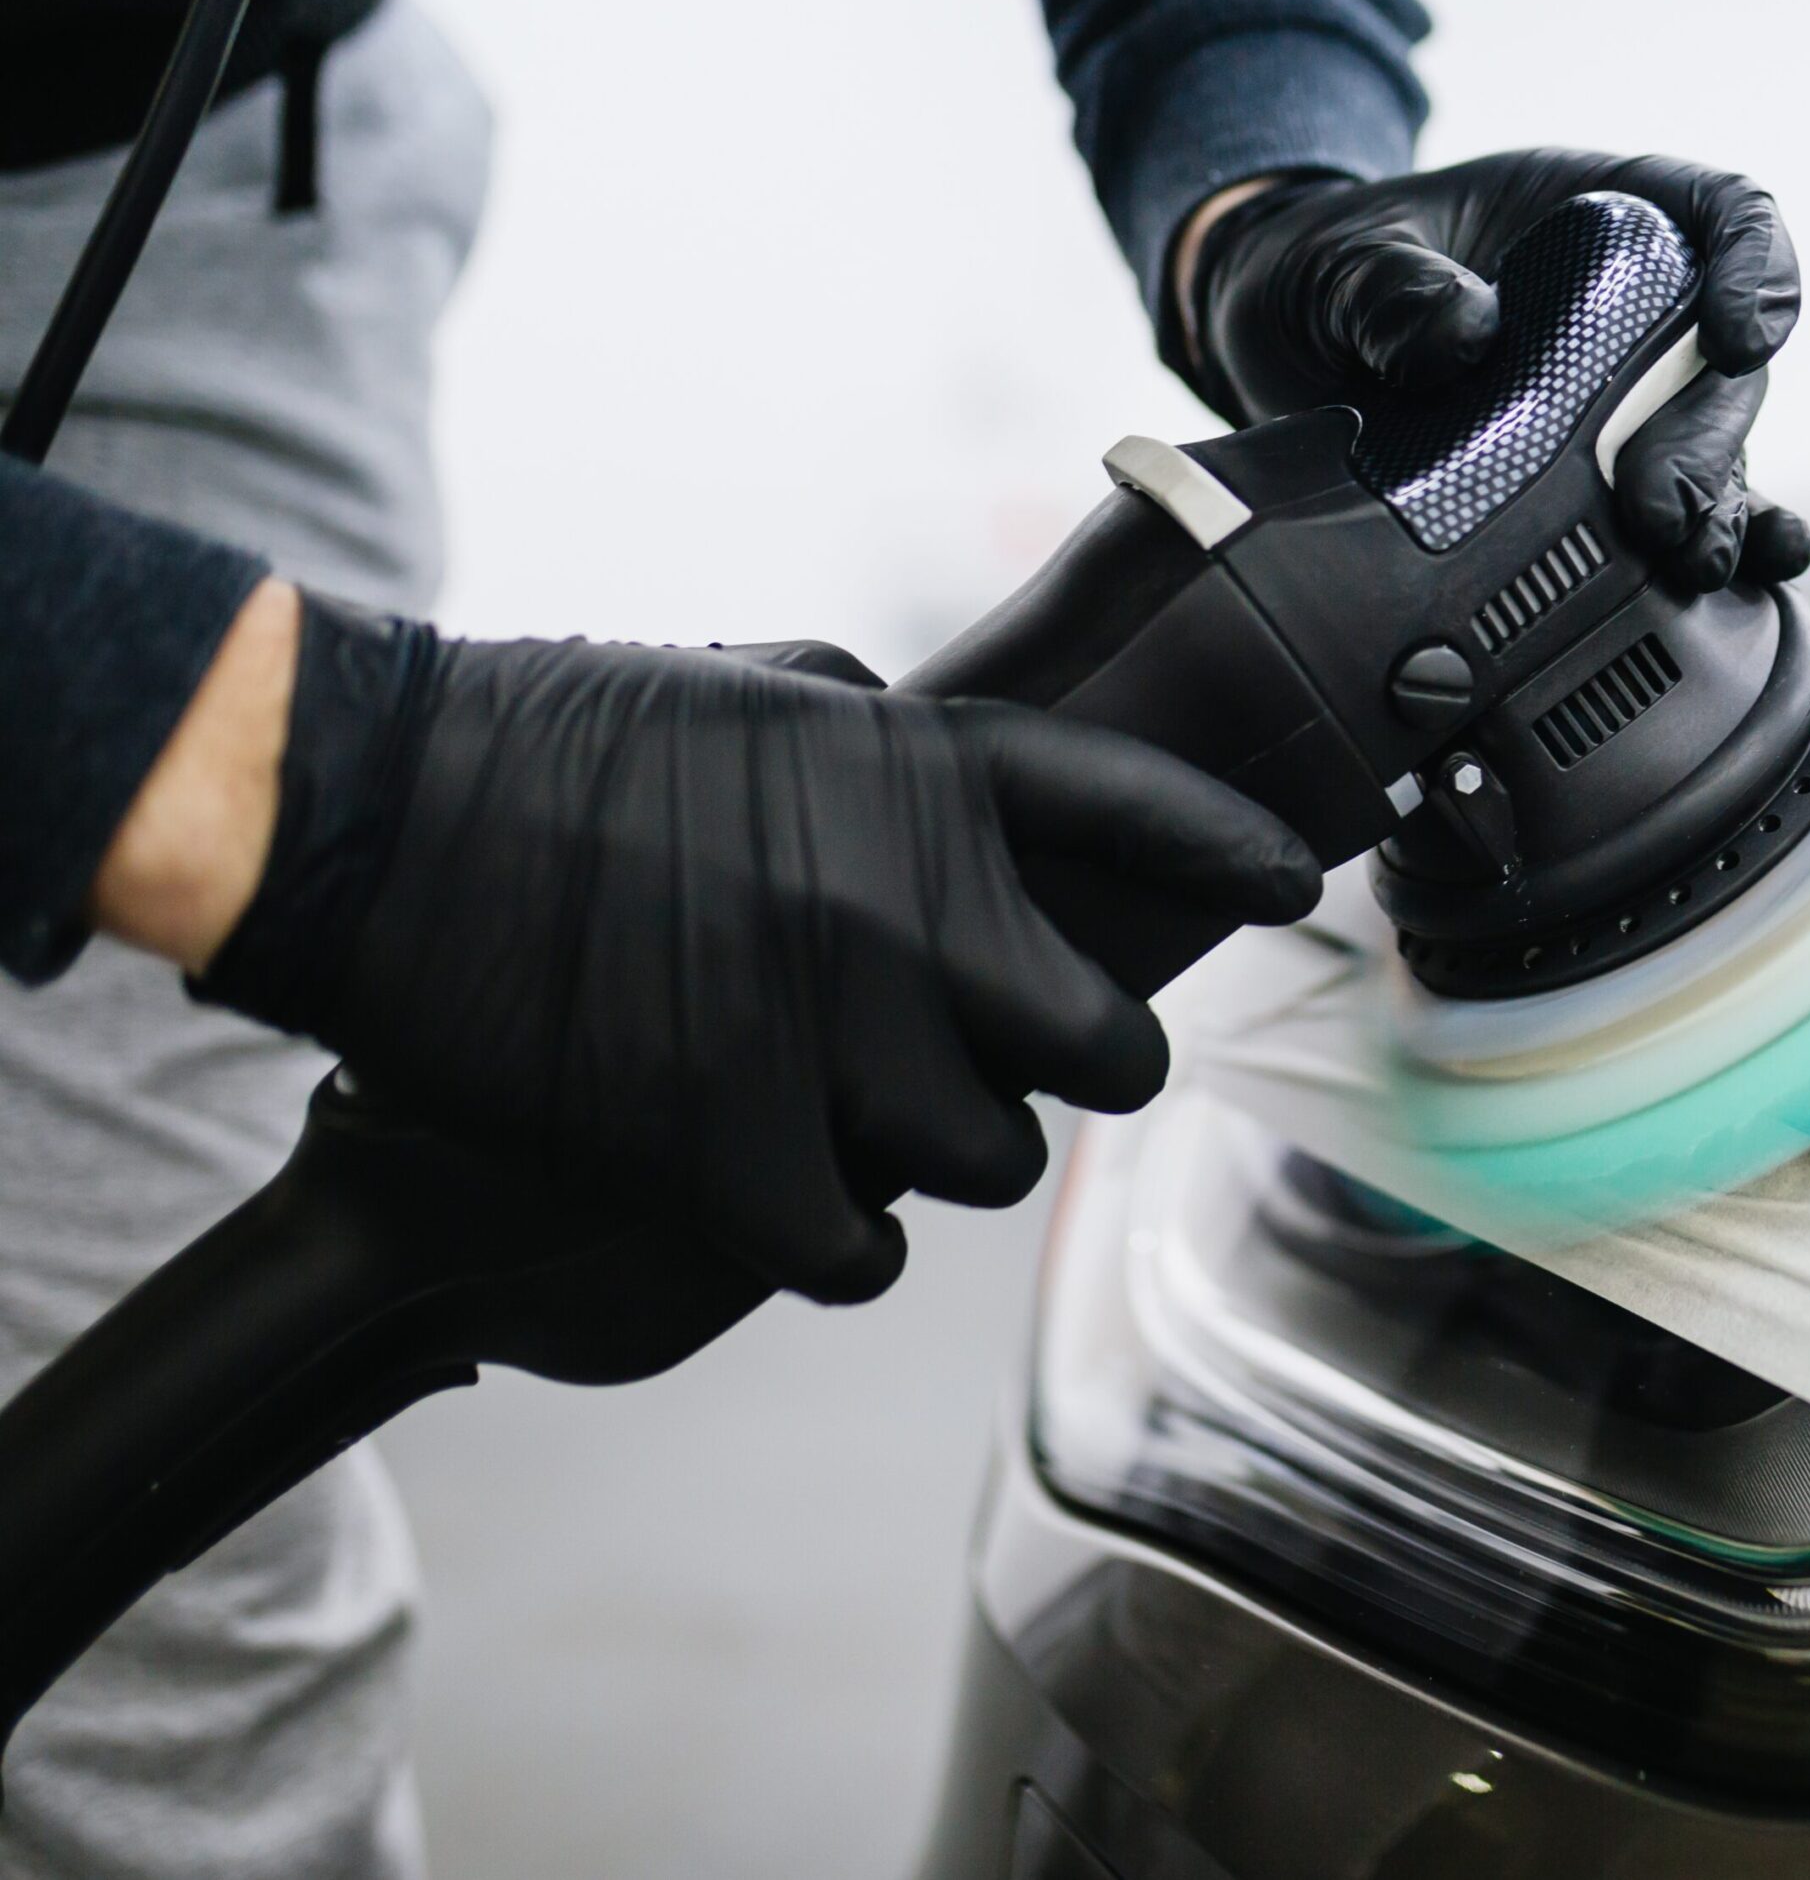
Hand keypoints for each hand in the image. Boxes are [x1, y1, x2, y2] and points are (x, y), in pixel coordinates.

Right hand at [194, 598, 1319, 1303]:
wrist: (373, 819)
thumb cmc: (550, 738)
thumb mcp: (753, 692)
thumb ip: (884, 744)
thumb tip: (943, 776)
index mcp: (929, 772)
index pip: (1143, 811)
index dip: (1232, 856)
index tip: (1297, 886)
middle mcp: (917, 907)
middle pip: (1108, 1050)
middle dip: (1082, 1065)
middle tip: (1027, 1066)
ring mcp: (833, 1038)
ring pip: (987, 1163)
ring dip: (936, 1153)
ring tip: (853, 1115)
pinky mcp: (732, 1155)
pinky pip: (861, 1255)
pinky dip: (834, 1243)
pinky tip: (787, 1202)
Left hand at [1176, 151, 1809, 592]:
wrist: (1284, 346)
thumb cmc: (1332, 270)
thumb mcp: (1341, 256)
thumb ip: (1388, 284)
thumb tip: (1460, 339)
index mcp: (1603, 215)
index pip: (1725, 216)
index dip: (1756, 267)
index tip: (1737, 335)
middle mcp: (1639, 310)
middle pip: (1726, 364)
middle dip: (1711, 437)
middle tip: (1658, 505)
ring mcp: (1629, 403)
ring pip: (1718, 450)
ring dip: (1718, 509)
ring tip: (1687, 562)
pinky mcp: (1605, 482)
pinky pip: (1688, 513)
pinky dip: (1723, 548)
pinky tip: (1739, 582)